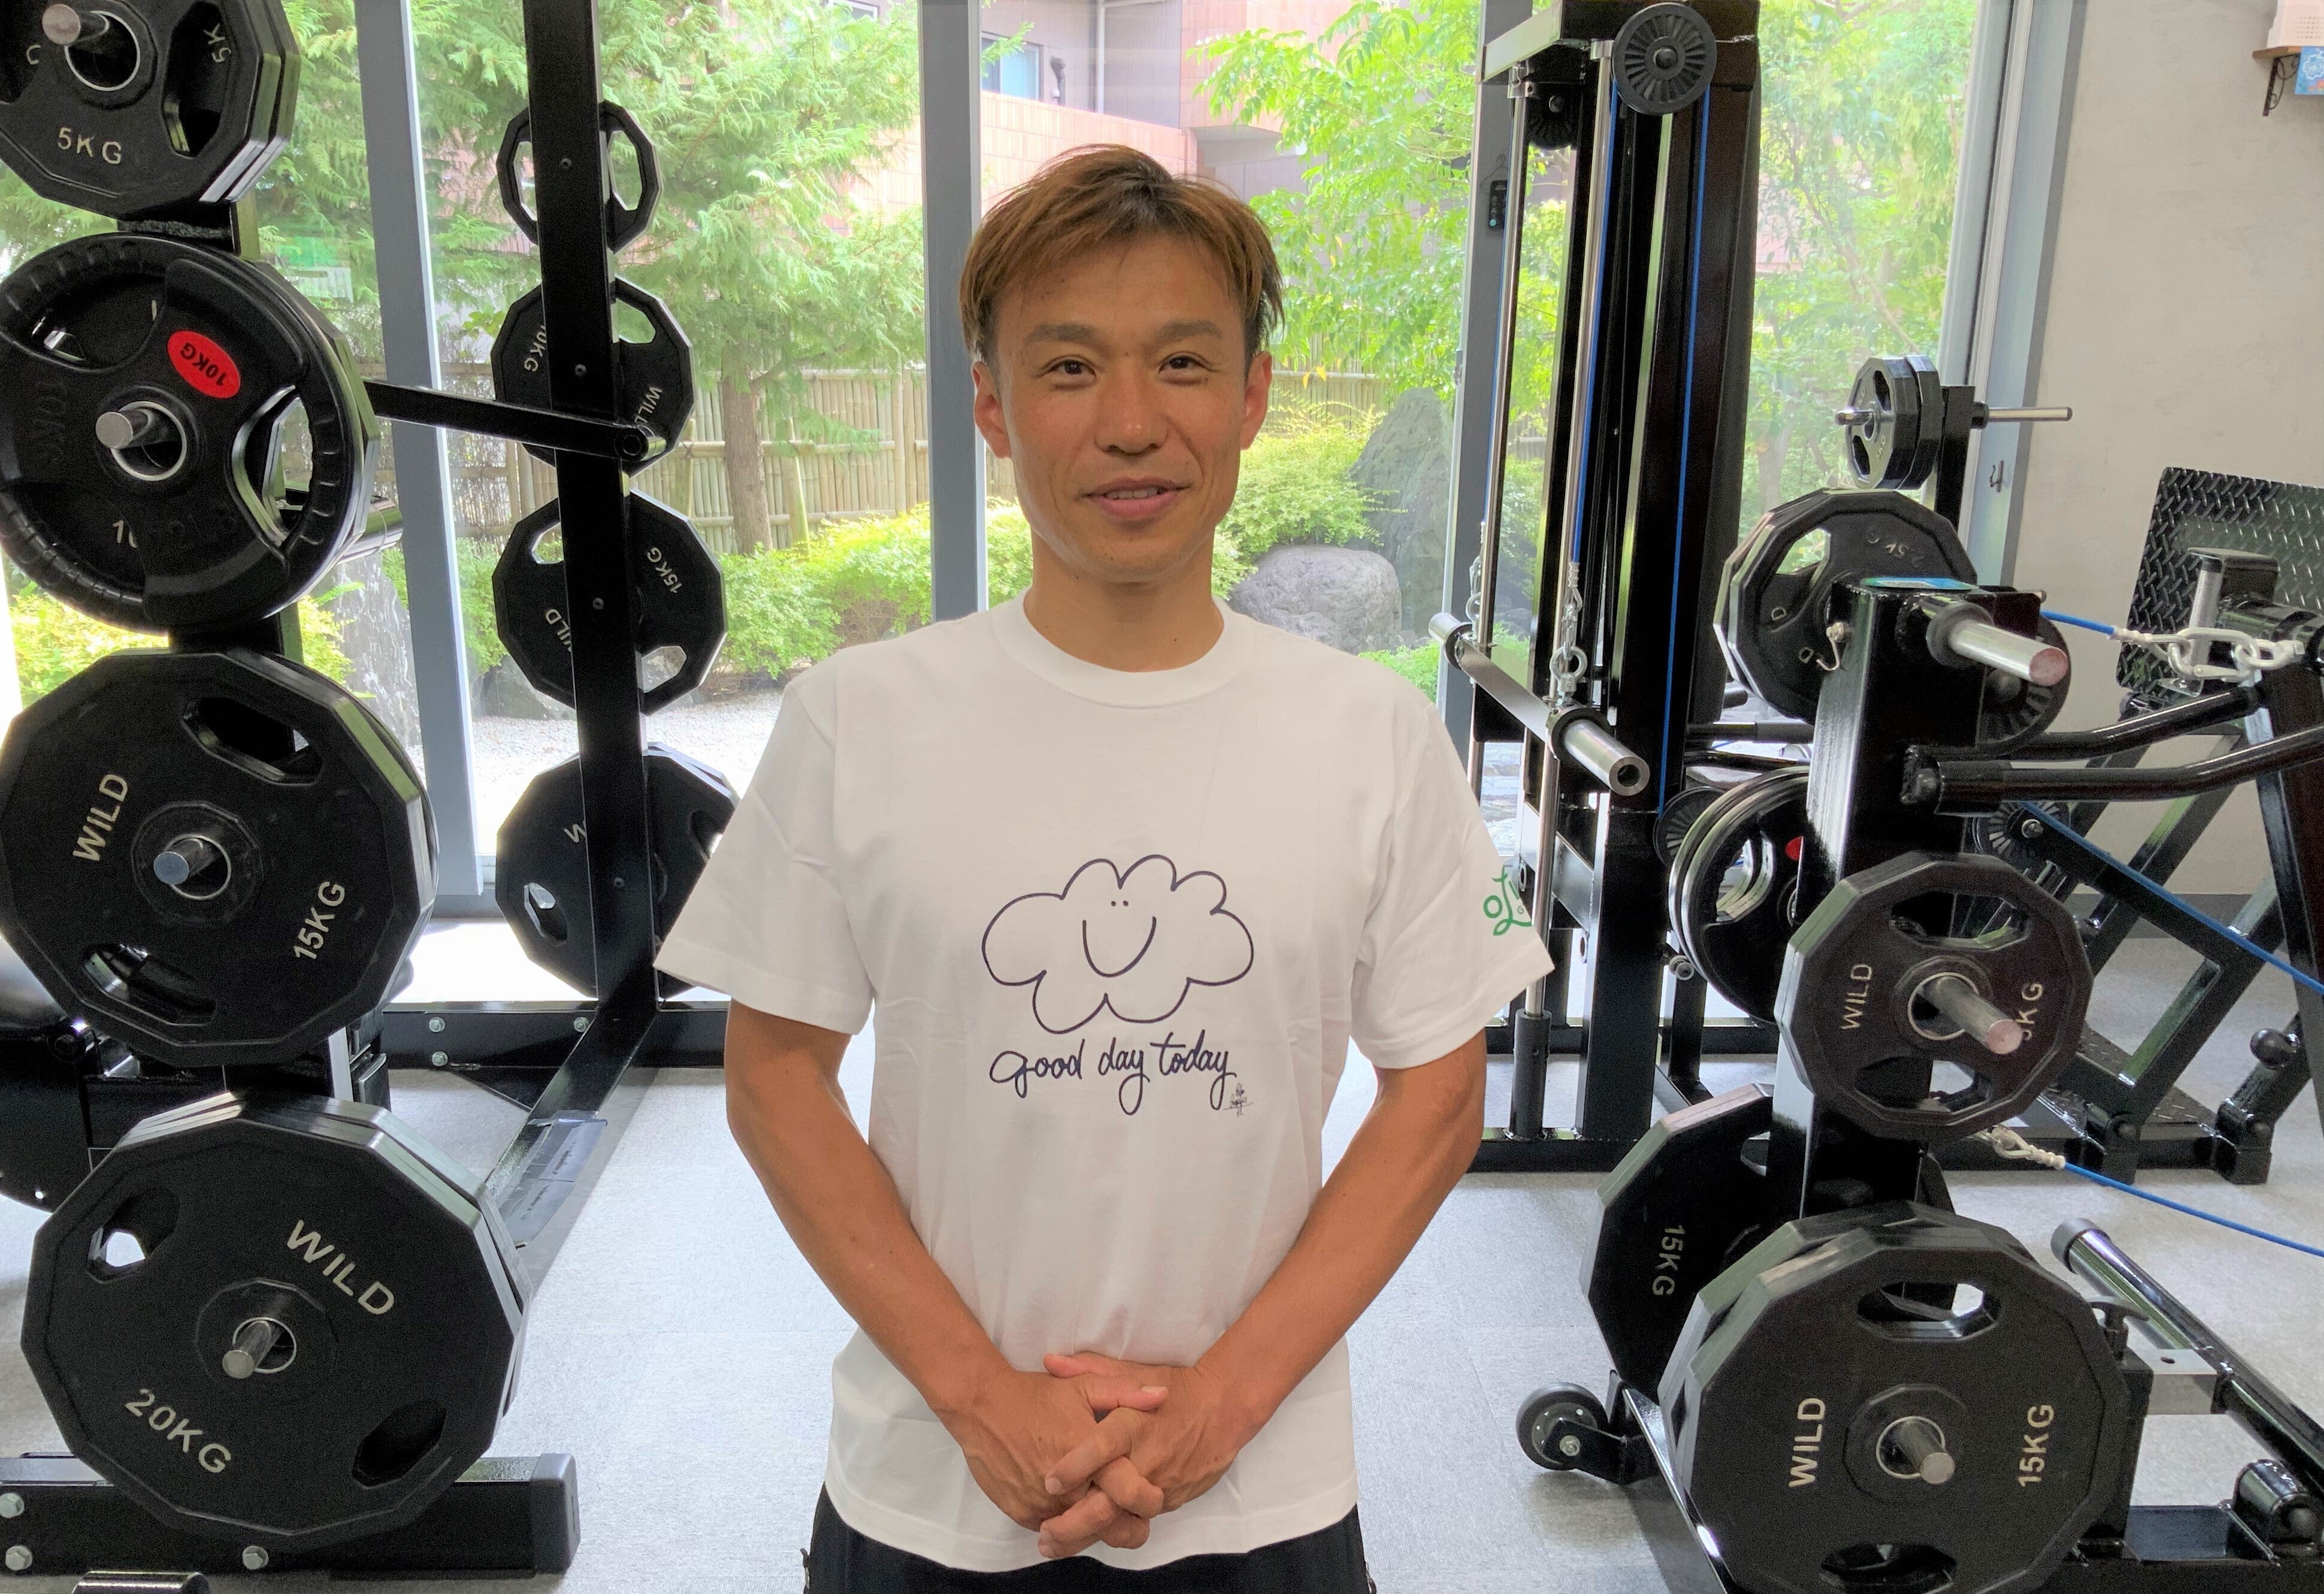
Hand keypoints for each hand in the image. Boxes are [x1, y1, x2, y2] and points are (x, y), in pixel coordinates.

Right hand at [941, 1367, 1167, 1550]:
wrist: (981, 1407)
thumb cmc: (1036, 1396)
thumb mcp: (1083, 1386)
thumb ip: (1125, 1394)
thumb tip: (1162, 1396)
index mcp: (1089, 1456)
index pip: (1130, 1491)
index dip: (1148, 1500)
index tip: (1155, 1498)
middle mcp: (1068, 1488)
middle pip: (1109, 1524)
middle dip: (1129, 1526)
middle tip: (1137, 1518)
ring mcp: (1043, 1505)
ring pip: (1081, 1532)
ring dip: (1096, 1527)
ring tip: (1107, 1515)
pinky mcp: (1023, 1514)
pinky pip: (1053, 1529)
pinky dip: (1066, 1524)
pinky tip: (1073, 1510)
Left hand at [1034, 1353, 1260, 1556]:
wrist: (1226, 1408)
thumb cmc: (1175, 1388)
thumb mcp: (1133, 1372)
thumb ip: (1088, 1369)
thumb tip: (1049, 1361)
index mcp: (1133, 1425)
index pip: (1101, 1449)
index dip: (1074, 1467)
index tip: (1049, 1482)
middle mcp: (1146, 1459)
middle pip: (1109, 1501)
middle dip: (1074, 1523)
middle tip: (1044, 1535)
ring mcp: (1160, 1485)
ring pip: (1123, 1521)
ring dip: (1088, 1535)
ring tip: (1054, 1545)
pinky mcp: (1173, 1501)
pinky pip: (1139, 1519)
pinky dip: (1113, 1529)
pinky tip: (1087, 1535)